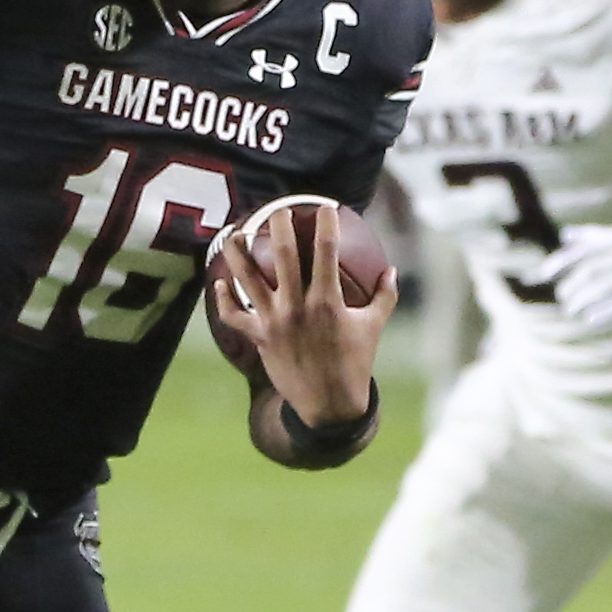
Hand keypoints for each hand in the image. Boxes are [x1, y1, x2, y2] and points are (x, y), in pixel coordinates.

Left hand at [211, 202, 393, 426]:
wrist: (329, 405)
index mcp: (328, 301)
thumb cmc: (355, 363)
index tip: (325, 207)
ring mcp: (274, 322)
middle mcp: (297, 307)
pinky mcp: (259, 338)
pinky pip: (233, 315)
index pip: (327, 251)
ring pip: (247, 279)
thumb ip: (384, 296)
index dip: (326, 224)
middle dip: (279, 225)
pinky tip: (219, 282)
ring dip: (238, 253)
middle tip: (278, 209)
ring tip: (234, 233)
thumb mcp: (374, 327)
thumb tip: (392, 270)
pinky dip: (223, 299)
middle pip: (283, 255)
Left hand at [539, 220, 611, 328]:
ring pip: (608, 286)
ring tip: (572, 310)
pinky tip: (590, 320)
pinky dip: (606, 312)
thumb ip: (600, 237)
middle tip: (563, 297)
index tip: (539, 274)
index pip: (587, 248)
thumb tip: (566, 235)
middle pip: (594, 269)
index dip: (561, 261)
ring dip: (584, 300)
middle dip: (573, 284)